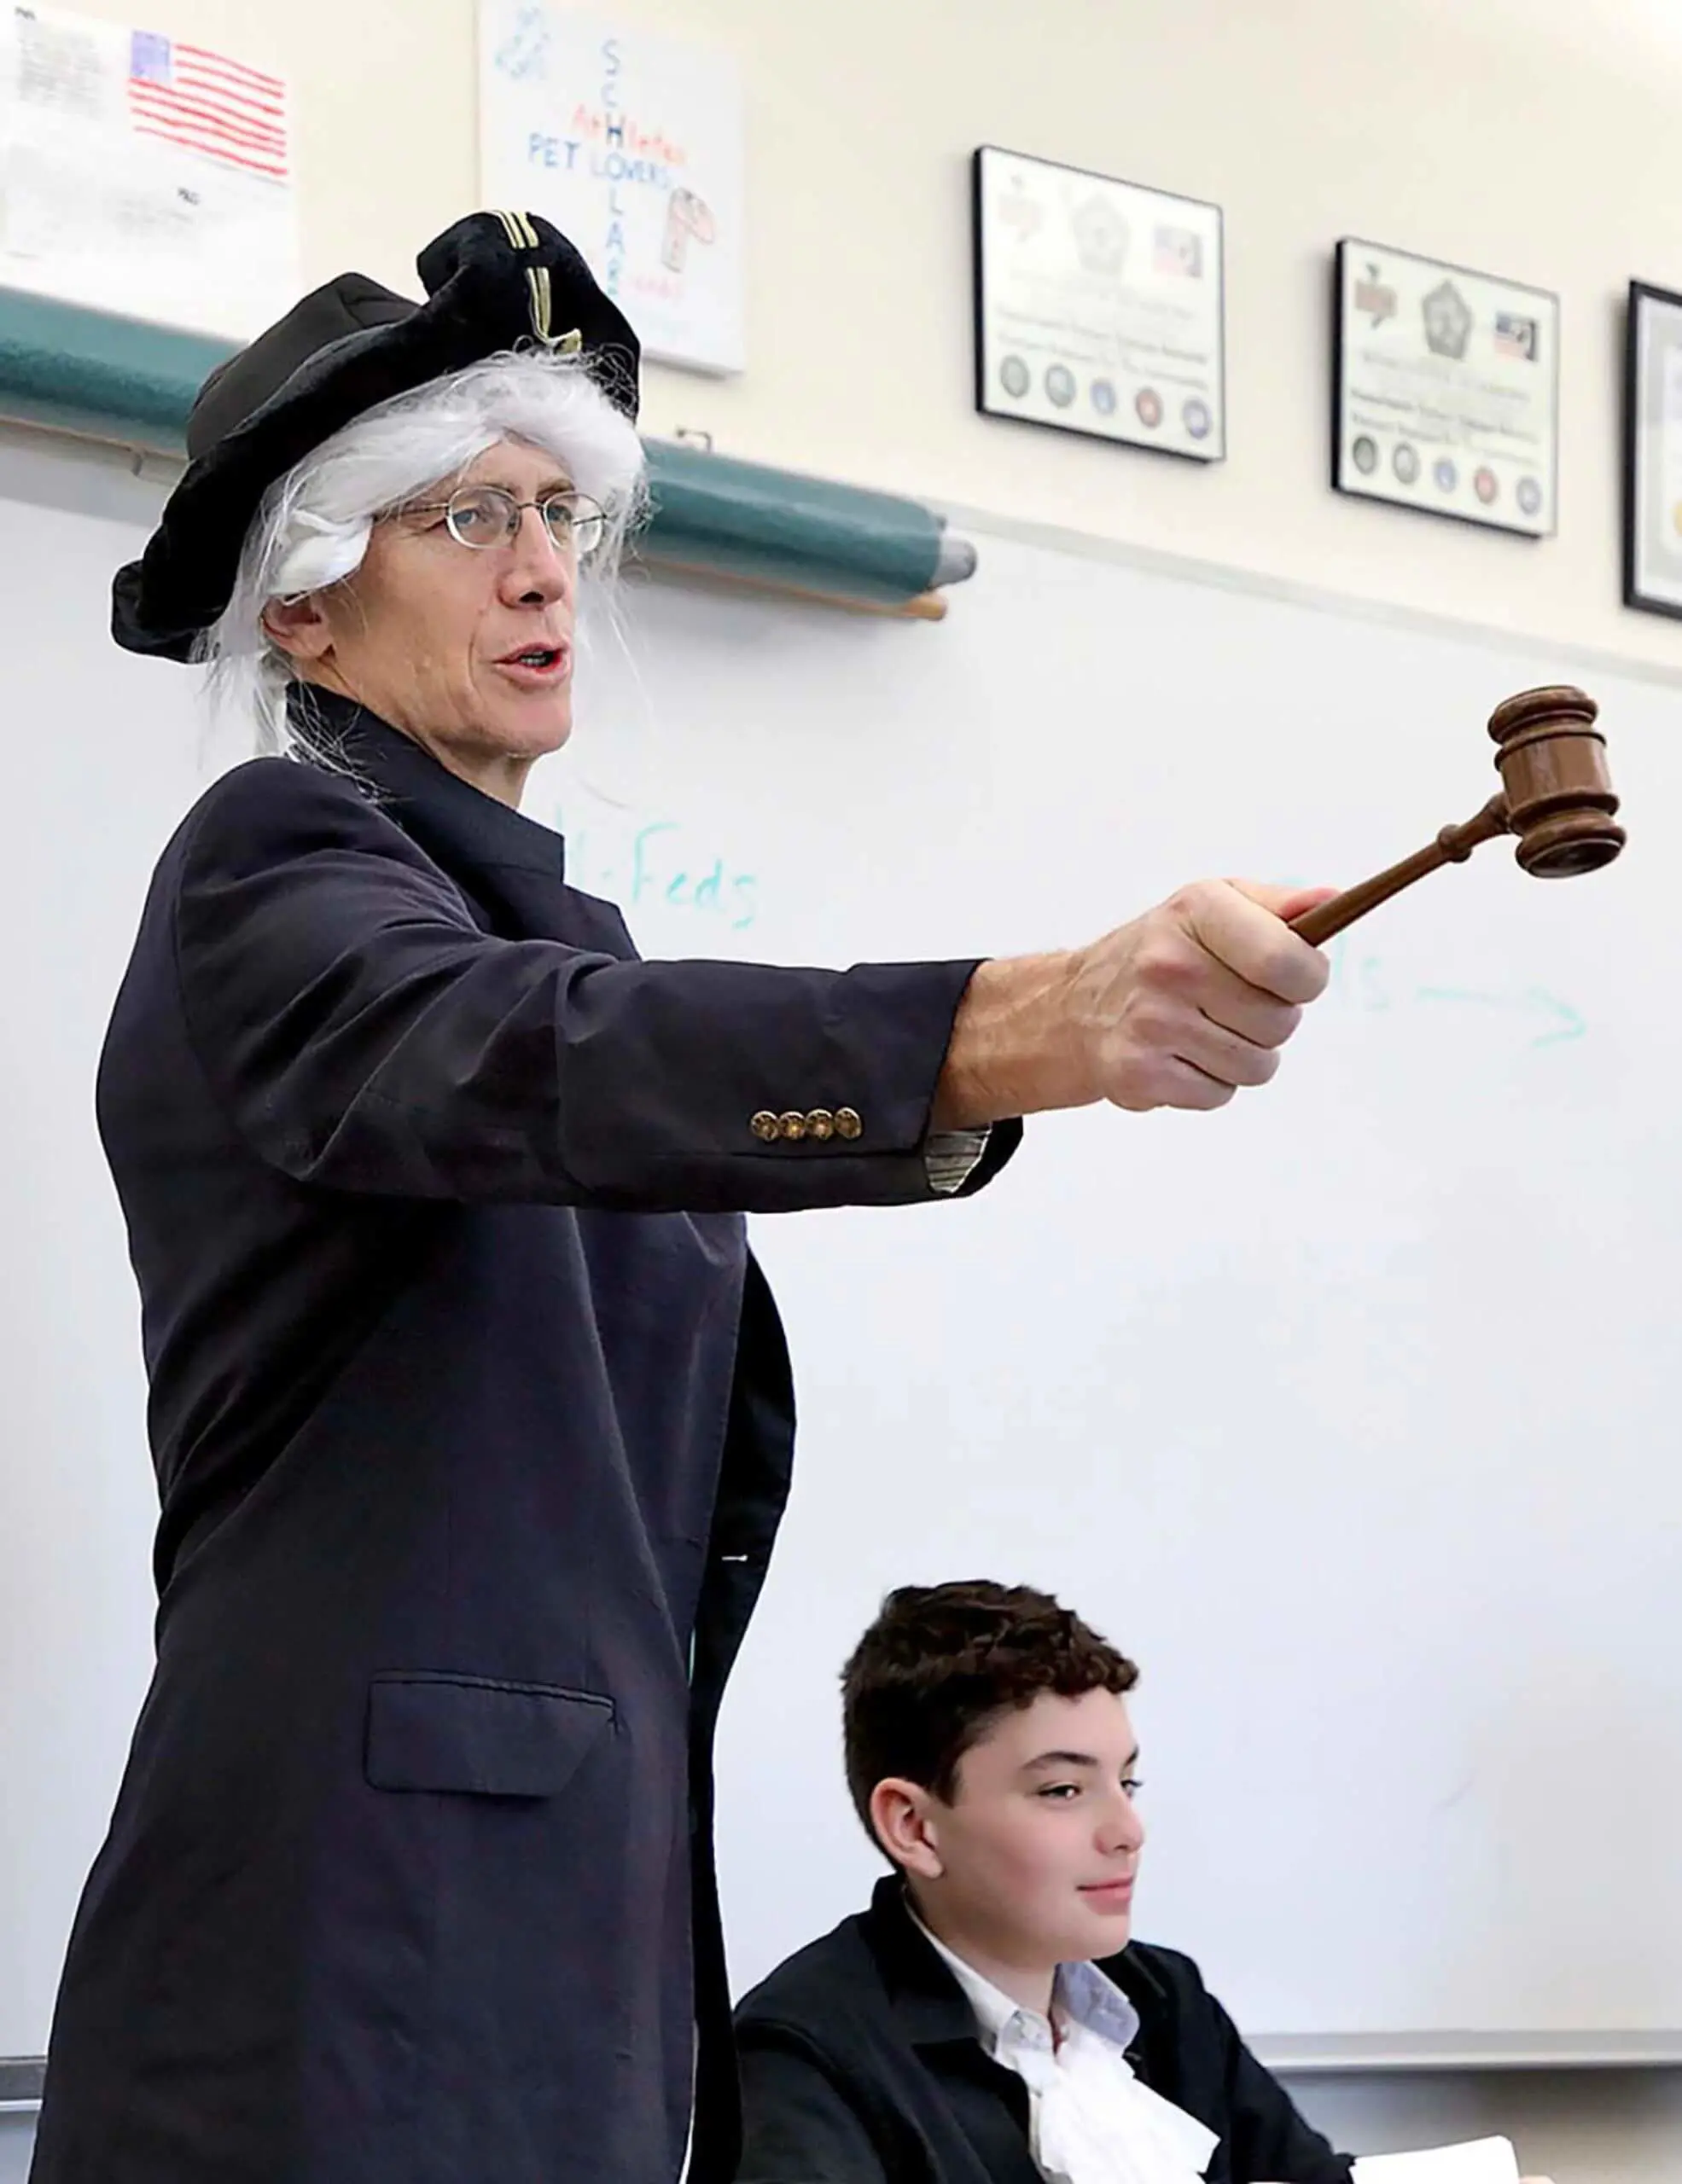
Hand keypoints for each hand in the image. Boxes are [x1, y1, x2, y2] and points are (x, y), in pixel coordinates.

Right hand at [933, 881, 1335, 1126]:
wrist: (1071, 1007)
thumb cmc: (1159, 952)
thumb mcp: (1211, 907)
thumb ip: (1276, 906)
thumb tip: (1332, 902)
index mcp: (1196, 912)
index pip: (1286, 961)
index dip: (1307, 978)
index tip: (1295, 978)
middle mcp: (1169, 965)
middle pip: (1280, 1022)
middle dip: (1272, 1019)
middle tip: (1235, 1004)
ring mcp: (1151, 1022)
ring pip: (1257, 1065)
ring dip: (1245, 1055)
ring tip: (1207, 1030)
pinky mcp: (1140, 1074)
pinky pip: (1221, 1094)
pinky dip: (1210, 1082)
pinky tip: (1181, 1055)